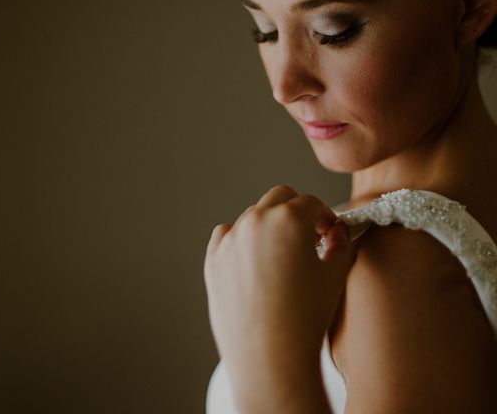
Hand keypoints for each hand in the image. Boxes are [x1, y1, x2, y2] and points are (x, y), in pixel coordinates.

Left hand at [204, 185, 354, 384]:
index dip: (324, 216)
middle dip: (296, 211)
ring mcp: (230, 240)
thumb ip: (340, 242)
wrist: (270, 356)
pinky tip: (254, 261)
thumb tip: (336, 231)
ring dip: (269, 226)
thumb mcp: (335, 275)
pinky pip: (226, 235)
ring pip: (252, 216)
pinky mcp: (213, 259)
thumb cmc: (305, 318)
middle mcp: (255, 222)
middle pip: (279, 198)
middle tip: (307, 237)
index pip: (310, 202)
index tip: (327, 231)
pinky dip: (240, 240)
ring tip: (281, 256)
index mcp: (288, 220)